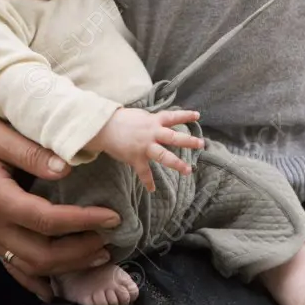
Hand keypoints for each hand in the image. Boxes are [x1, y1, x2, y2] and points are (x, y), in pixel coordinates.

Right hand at [0, 104, 122, 301]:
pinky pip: (10, 265)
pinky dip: (33, 280)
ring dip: (65, 266)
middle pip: (41, 254)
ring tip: (96, 256)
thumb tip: (68, 169)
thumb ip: (33, 153)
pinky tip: (51, 290)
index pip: (47, 220)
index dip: (83, 222)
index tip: (111, 217)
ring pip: (28, 265)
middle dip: (79, 251)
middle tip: (110, 241)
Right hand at [85, 108, 204, 191]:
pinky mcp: (135, 158)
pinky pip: (144, 172)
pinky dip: (148, 182)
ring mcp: (145, 146)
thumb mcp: (140, 116)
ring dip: (177, 163)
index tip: (197, 115)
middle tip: (201, 144)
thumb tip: (161, 121)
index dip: (185, 115)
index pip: (172, 116)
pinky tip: (152, 189)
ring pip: (164, 155)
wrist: (103, 127)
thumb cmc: (120, 120)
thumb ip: (152, 121)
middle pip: (174, 137)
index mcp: (153, 121)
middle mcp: (152, 133)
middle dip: (188, 141)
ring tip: (188, 170)